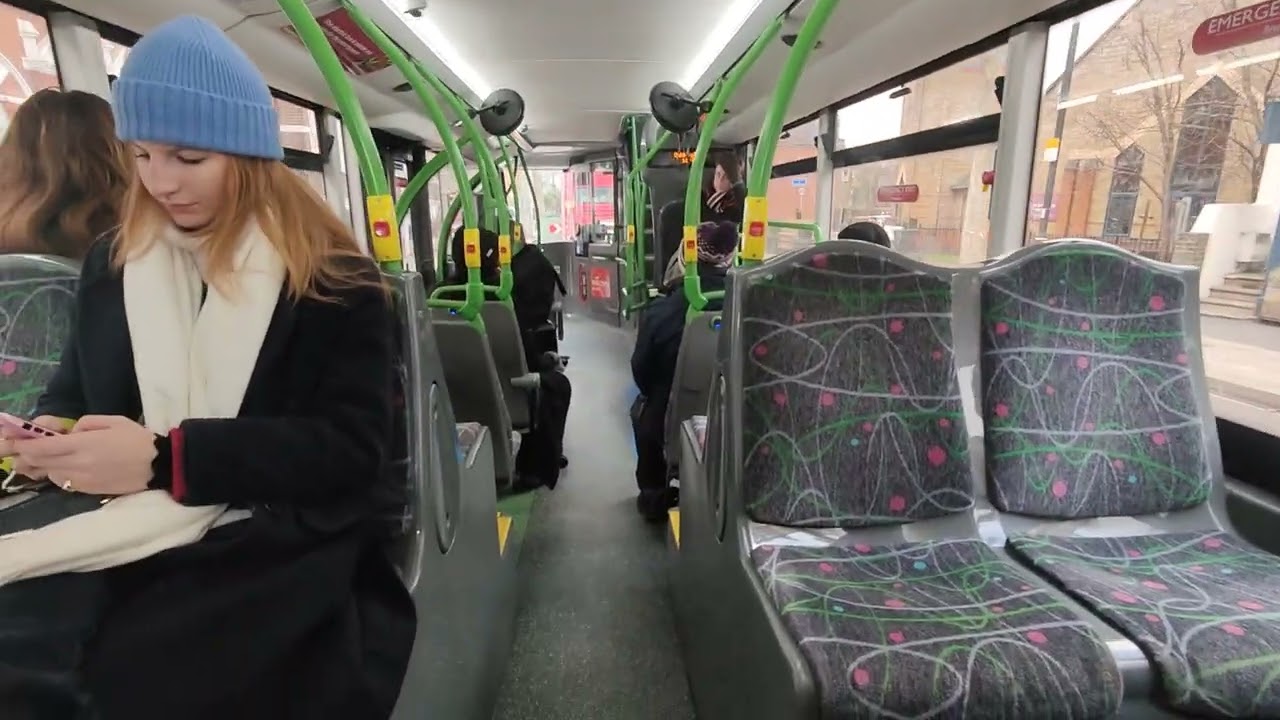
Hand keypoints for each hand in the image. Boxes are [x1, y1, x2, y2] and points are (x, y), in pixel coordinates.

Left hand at [11, 415, 156, 495]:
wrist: (159, 466)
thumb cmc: (138, 439)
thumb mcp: (113, 420)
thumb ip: (86, 423)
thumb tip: (70, 433)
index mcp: (84, 445)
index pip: (42, 447)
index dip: (23, 445)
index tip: (14, 441)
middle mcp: (78, 465)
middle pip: (41, 463)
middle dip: (26, 456)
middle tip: (17, 450)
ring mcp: (82, 480)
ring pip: (50, 474)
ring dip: (43, 466)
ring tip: (43, 458)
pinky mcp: (89, 491)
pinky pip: (64, 482)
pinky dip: (58, 474)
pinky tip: (65, 467)